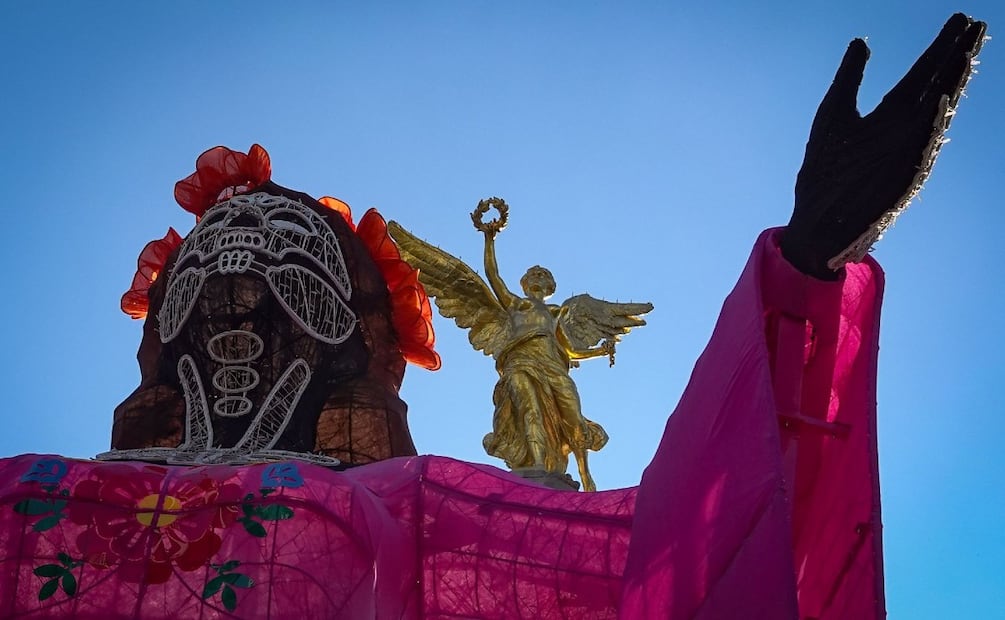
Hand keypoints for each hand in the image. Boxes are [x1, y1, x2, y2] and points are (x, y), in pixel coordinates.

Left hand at [781, 14, 985, 278]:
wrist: (815, 223)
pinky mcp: (900, 179)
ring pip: (935, 115)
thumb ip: (849, 80)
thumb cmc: (825, 174)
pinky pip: (919, 150)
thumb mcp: (834, 116)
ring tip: (965, 54)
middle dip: (956, 57)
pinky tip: (940, 101)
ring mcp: (905, 154)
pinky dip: (929, 126)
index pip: (922, 74)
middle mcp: (903, 131)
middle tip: (976, 25)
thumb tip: (861, 41)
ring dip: (951, 86)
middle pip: (937, 86)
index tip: (960, 18)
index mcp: (889, 116)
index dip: (940, 48)